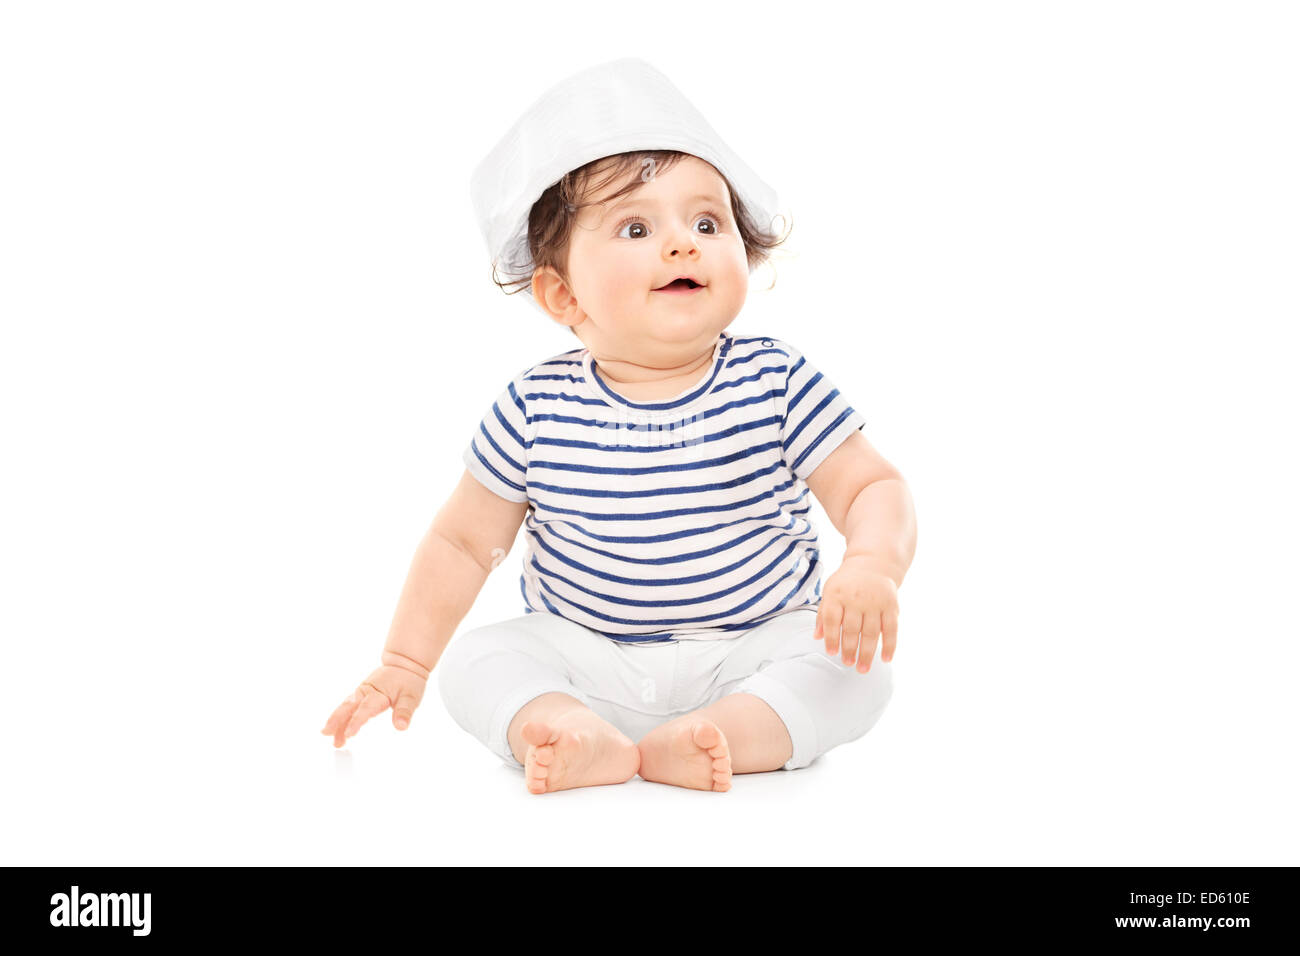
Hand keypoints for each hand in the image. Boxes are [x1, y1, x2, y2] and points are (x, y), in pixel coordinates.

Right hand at [320, 664, 428, 747]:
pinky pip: (347, 705)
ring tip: (327, 734)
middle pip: (348, 706)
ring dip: (335, 720)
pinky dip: (340, 716)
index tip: (348, 734)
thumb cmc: (408, 680)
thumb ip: (404, 711)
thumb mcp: (411, 696)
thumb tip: (401, 726)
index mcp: (378, 692)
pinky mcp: (359, 694)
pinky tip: (335, 728)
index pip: (365, 709)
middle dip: (336, 720)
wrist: (403, 664)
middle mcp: (366, 691)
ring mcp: (361, 692)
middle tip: (326, 733)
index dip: (356, 722)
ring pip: (345, 706)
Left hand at [813, 555, 899, 672]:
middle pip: (851, 629)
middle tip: (848, 663)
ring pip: (871, 632)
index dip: (831, 638)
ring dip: (867, 653)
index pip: (832, 620)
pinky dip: (889, 645)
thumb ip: (823, 614)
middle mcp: (856, 598)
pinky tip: (886, 659)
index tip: (832, 652)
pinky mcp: (891, 605)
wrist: (873, 564)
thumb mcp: (830, 591)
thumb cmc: (847, 582)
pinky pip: (891, 629)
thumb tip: (817, 637)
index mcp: (837, 594)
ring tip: (862, 668)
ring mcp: (875, 602)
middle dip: (849, 649)